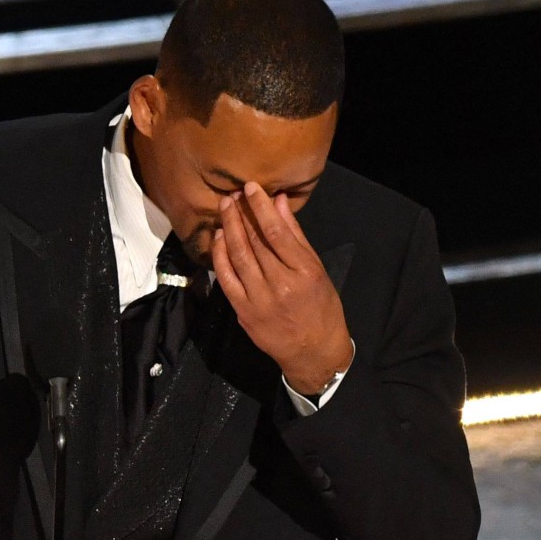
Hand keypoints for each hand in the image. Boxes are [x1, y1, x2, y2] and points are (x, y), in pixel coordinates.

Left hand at [212, 182, 352, 394]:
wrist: (313, 351)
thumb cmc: (321, 307)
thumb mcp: (317, 269)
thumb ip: (296, 235)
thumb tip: (280, 202)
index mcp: (303, 272)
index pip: (277, 232)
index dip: (260, 208)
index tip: (251, 188)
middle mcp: (280, 285)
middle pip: (254, 242)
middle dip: (241, 214)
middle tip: (231, 194)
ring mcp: (259, 299)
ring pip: (238, 256)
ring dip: (228, 229)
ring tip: (224, 208)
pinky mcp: (243, 310)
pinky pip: (226, 278)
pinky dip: (220, 255)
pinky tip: (219, 237)